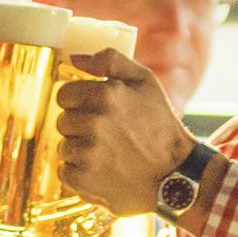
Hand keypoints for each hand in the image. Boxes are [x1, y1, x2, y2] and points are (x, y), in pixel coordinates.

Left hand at [51, 63, 197, 217]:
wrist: (175, 173)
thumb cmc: (160, 125)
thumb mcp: (145, 81)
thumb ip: (110, 61)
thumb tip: (73, 58)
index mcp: (106, 94)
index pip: (64, 95)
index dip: (77, 102)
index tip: (94, 111)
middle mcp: (95, 122)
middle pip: (62, 121)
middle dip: (79, 127)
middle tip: (106, 134)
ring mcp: (88, 152)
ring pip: (64, 146)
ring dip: (80, 150)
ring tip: (107, 153)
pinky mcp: (85, 178)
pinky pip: (65, 171)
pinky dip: (80, 173)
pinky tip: (102, 170)